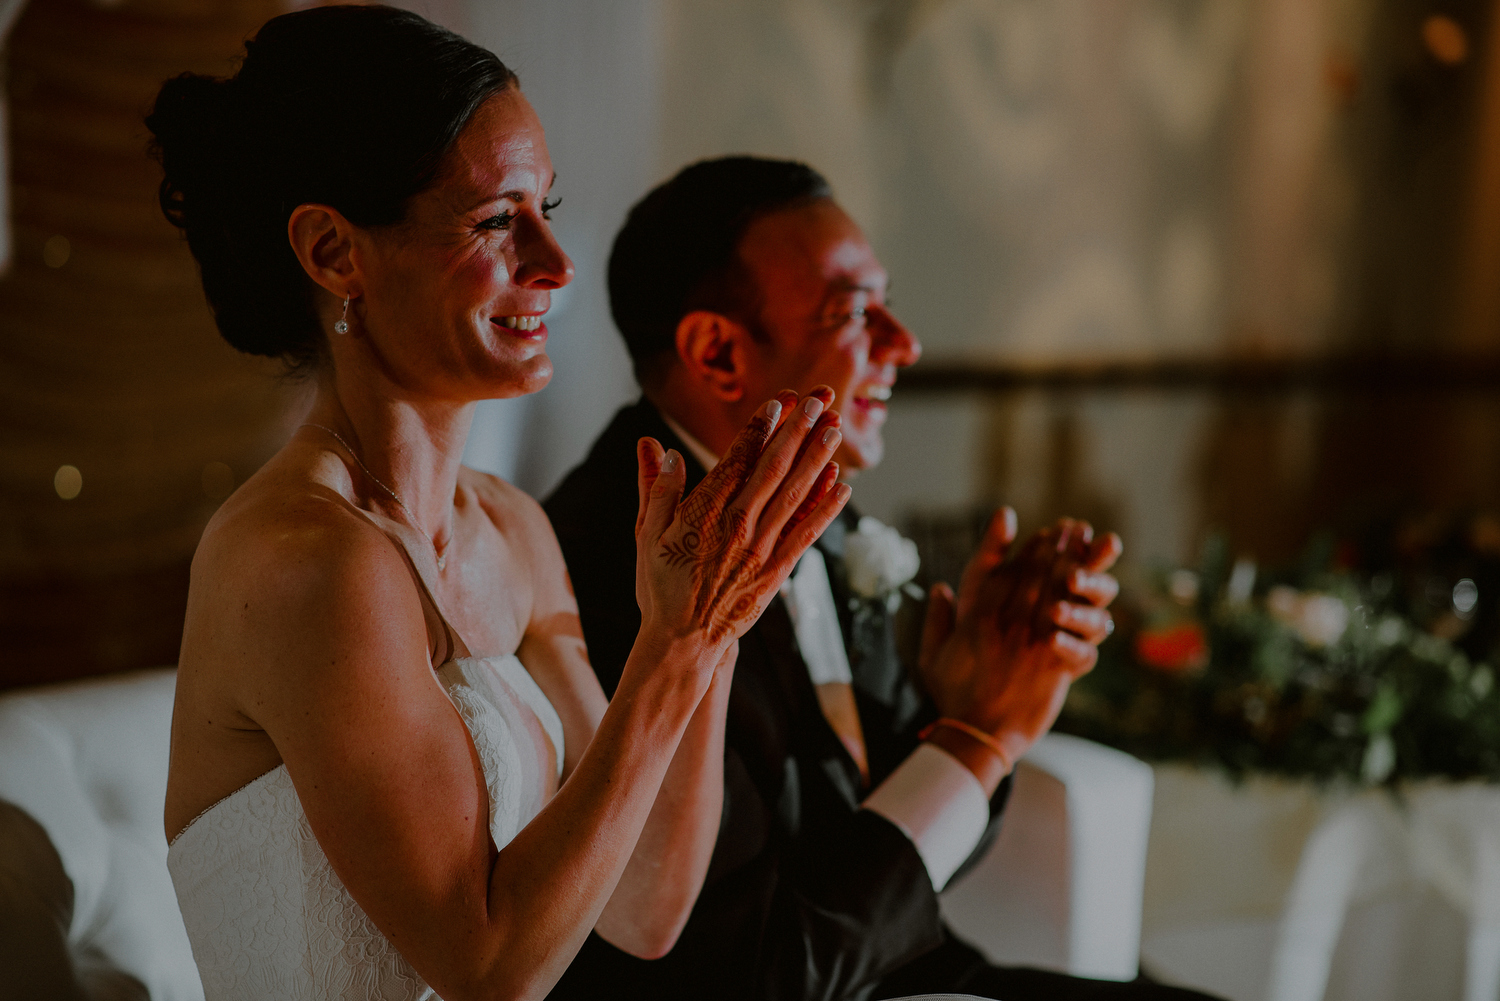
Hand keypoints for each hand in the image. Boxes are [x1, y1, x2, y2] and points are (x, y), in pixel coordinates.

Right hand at [633, 389, 849, 661]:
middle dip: (797, 431)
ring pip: (795, 494)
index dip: (760, 427)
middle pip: (773, 468)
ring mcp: (762, 548)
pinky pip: (807, 532)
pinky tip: (842, 486)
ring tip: (834, 430)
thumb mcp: (648, 533)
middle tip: (816, 400)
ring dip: (817, 459)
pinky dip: (825, 508)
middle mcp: (739, 525)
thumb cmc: (661, 585)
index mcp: (706, 511)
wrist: (684, 640)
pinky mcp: (778, 570)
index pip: (738, 458)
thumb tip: (659, 448)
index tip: (777, 402)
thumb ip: (657, 489)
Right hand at [918, 509, 1121, 766]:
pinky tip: (1094, 604)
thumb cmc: (953, 697)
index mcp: (976, 616)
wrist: (976, 735)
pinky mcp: (1052, 665)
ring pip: (1057, 595)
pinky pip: (1076, 635)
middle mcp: (1004, 623)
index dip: (1021, 547)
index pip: (1001, 570)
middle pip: (1034, 574)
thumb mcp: (932, 654)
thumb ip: (937, 619)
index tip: (1034, 528)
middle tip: (1072, 527)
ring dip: (1074, 569)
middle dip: (1055, 547)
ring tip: (1087, 549)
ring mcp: (1030, 642)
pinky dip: (1085, 617)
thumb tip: (939, 589)